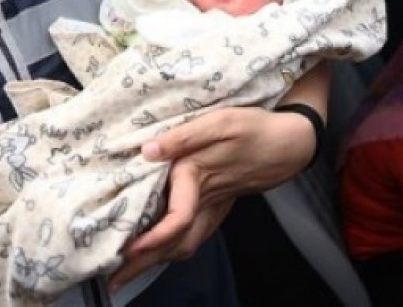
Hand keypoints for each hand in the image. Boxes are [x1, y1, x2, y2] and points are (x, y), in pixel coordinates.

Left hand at [109, 107, 314, 288]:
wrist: (290, 142)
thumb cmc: (256, 128)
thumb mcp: (220, 121)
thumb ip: (184, 136)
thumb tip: (149, 150)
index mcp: (199, 177)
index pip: (177, 220)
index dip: (152, 239)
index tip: (127, 251)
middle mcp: (205, 199)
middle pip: (173, 243)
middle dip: (143, 265)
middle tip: (112, 282)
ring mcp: (213, 206)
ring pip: (184, 244)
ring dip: (155, 260)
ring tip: (126, 271)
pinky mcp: (217, 205)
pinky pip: (193, 236)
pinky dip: (172, 248)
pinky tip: (158, 250)